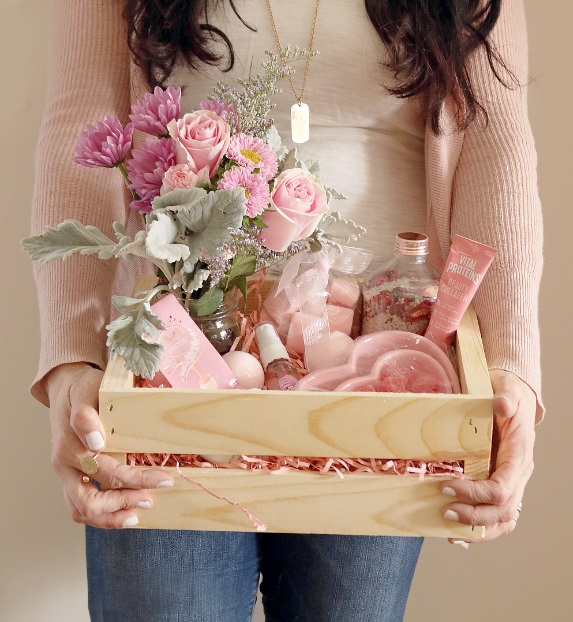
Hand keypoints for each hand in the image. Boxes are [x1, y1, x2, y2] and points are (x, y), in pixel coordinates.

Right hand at [45, 362, 172, 528]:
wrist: (67, 389)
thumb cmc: (83, 389)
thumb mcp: (87, 390)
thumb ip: (87, 415)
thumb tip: (96, 441)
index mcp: (69, 443)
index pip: (106, 469)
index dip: (137, 478)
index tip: (165, 479)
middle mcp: (64, 463)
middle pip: (90, 499)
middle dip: (125, 500)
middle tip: (152, 498)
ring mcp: (65, 475)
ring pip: (82, 510)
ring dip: (112, 516)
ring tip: (139, 513)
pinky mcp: (70, 480)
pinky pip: (80, 508)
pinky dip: (103, 516)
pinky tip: (126, 514)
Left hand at [441, 369, 535, 544]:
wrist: (511, 396)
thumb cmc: (506, 392)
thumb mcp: (505, 388)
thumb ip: (504, 396)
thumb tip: (502, 406)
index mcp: (519, 454)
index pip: (502, 487)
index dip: (476, 493)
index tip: (447, 487)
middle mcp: (518, 473)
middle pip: (504, 509)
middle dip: (473, 515)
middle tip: (444, 510)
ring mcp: (512, 481)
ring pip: (504, 518)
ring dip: (477, 528)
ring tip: (449, 529)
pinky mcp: (501, 484)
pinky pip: (497, 515)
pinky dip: (481, 528)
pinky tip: (459, 536)